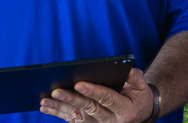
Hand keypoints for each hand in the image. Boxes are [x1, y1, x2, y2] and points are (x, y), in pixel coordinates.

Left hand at [40, 68, 154, 122]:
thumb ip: (135, 77)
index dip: (93, 91)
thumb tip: (125, 70)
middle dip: (71, 100)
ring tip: (45, 100)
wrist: (139, 114)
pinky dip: (58, 114)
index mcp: (125, 109)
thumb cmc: (139, 96)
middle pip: (89, 109)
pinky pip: (73, 121)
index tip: (79, 83)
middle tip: (56, 91)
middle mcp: (111, 120)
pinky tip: (46, 107)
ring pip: (77, 117)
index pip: (107, 99)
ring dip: (60, 109)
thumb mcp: (142, 86)